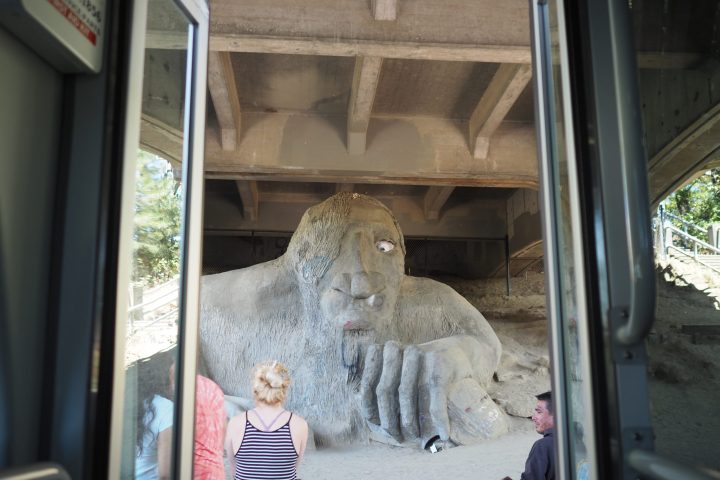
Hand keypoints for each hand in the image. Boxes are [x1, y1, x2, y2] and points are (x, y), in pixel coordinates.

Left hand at [359, 335, 505, 446]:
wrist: (459, 352)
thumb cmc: (425, 371)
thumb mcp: (402, 373)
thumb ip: (385, 388)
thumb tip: (372, 421)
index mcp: (386, 351)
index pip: (369, 385)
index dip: (371, 410)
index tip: (379, 429)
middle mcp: (401, 351)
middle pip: (385, 390)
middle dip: (389, 419)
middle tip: (398, 438)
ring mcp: (421, 355)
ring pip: (406, 394)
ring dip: (410, 422)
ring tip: (417, 439)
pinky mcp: (440, 364)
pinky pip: (434, 396)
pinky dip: (439, 418)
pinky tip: (443, 433)